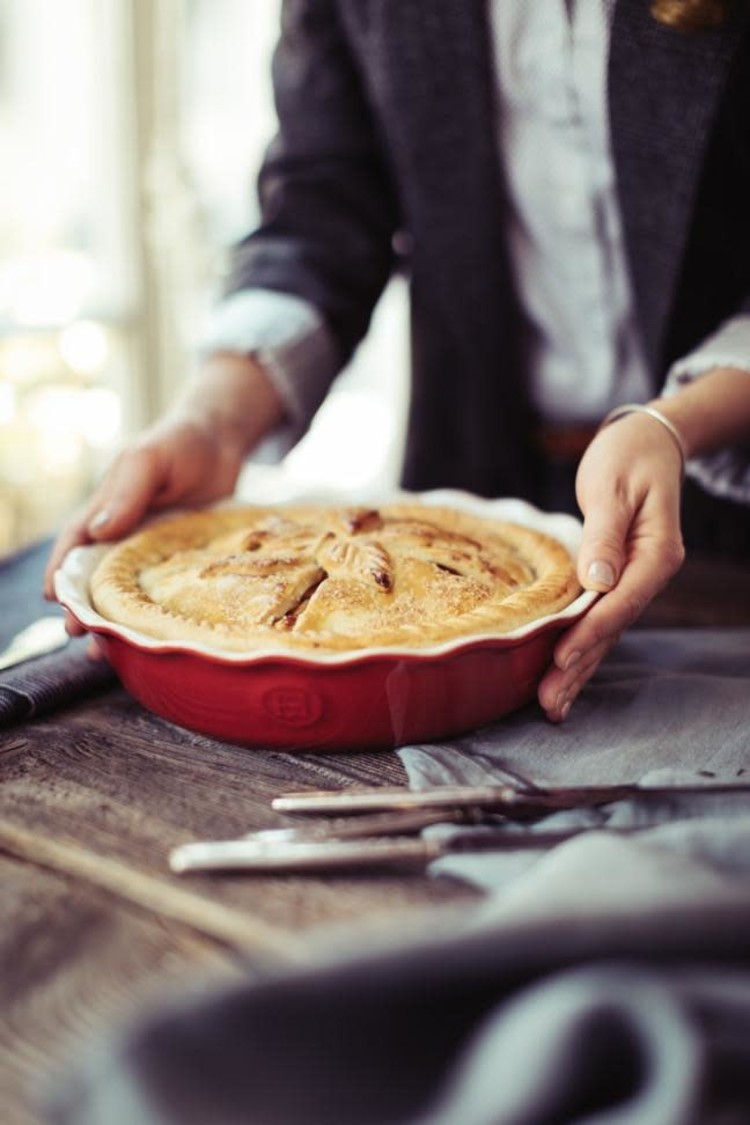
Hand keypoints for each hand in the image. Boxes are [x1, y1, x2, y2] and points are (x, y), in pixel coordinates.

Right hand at [43, 353, 284, 626]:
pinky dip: (154, 614)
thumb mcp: (149, 460)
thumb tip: (99, 531)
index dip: (61, 573)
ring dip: (115, 619)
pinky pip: (162, 591)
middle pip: (96, 578)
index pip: (74, 546)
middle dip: (84, 607)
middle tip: (80, 635)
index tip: (55, 601)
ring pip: (127, 591)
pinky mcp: (180, 560)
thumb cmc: (180, 444)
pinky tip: (153, 639)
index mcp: (106, 510)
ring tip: (107, 651)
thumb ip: (127, 492)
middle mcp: (124, 534)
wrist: (225, 443)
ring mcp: (152, 550)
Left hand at [537, 410, 684, 720]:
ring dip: (579, 670)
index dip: (589, 632)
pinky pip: (599, 621)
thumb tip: (596, 581)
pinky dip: (581, 649)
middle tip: (548, 704)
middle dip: (579, 668)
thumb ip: (605, 534)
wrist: (648, 444)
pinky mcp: (618, 581)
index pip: (620, 601)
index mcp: (655, 553)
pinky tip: (564, 676)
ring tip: (552, 707)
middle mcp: (649, 574)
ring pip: (605, 633)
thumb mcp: (614, 487)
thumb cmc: (627, 457)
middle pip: (612, 629)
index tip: (560, 657)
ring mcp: (636, 581)